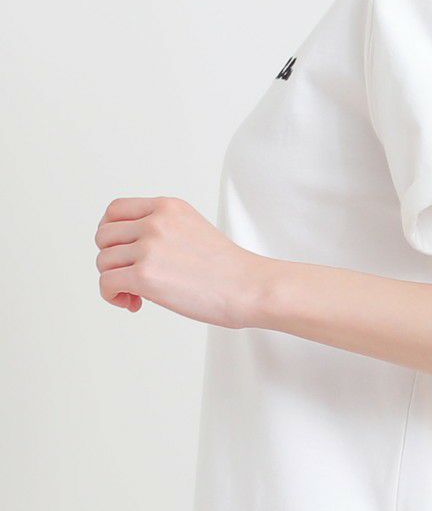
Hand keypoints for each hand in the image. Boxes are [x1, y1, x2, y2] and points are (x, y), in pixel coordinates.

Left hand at [95, 196, 266, 327]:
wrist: (249, 287)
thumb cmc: (228, 268)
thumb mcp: (193, 229)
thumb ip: (162, 229)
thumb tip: (125, 251)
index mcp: (168, 207)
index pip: (115, 210)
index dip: (110, 232)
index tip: (120, 251)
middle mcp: (155, 221)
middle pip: (104, 236)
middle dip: (112, 259)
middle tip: (130, 277)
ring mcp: (149, 247)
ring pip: (103, 262)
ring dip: (114, 280)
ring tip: (136, 294)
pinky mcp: (145, 275)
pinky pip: (106, 284)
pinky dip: (112, 296)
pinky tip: (134, 303)